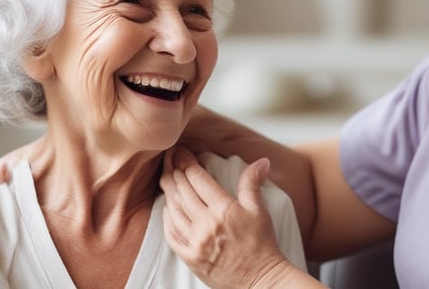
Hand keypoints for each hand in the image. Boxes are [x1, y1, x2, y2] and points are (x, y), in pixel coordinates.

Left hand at [161, 147, 317, 287]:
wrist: (261, 280)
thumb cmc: (262, 244)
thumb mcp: (259, 210)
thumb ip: (253, 182)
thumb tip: (262, 161)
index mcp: (224, 209)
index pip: (198, 179)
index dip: (188, 162)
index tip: (184, 153)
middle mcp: (207, 225)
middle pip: (182, 191)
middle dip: (174, 171)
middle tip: (171, 159)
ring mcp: (196, 242)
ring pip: (173, 210)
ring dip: (168, 191)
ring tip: (167, 178)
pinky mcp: (190, 258)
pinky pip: (171, 234)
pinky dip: (166, 219)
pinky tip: (167, 209)